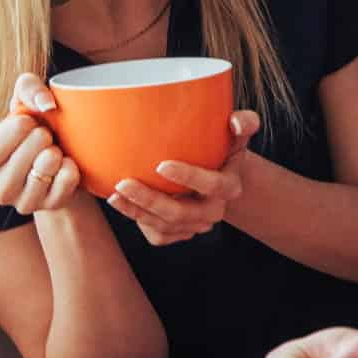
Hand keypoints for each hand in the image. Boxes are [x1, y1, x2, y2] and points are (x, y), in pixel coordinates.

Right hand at [0, 75, 81, 212]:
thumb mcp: (25, 103)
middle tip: (43, 138)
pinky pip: (68, 178)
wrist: (61, 163)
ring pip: (49, 165)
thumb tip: (46, 104)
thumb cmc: (36, 129)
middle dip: (43, 135)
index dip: (25, 122)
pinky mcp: (51, 207)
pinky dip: (72, 165)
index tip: (28, 124)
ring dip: (56, 151)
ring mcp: (25, 203)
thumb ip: (27, 88)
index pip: (9, 133)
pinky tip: (65, 165)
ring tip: (51, 151)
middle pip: (32, 148)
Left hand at [108, 111, 257, 245]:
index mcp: (229, 186)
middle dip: (150, 201)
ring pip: (164, 227)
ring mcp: (196, 226)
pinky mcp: (180, 234)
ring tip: (114, 195)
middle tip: (123, 183)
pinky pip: (158, 236)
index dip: (188, 177)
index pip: (211, 185)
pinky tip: (123, 205)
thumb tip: (234, 121)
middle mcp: (214, 211)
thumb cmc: (223, 147)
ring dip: (136, 212)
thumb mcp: (237, 133)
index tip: (160, 165)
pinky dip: (139, 222)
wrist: (216, 174)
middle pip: (181, 213)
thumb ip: (244, 123)